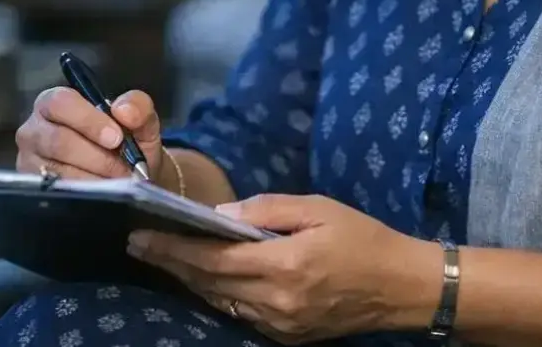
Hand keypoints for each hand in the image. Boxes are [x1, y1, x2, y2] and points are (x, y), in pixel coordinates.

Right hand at [15, 86, 163, 182]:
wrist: (130, 178)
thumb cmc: (127, 143)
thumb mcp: (139, 120)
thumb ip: (138, 107)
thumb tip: (124, 110)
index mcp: (54, 102)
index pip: (61, 103)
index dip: (88, 120)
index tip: (116, 138)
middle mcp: (33, 130)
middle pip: (58, 140)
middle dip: (97, 157)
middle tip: (123, 169)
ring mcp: (28, 162)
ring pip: (58, 171)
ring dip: (93, 179)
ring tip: (118, 182)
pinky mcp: (32, 189)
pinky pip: (56, 193)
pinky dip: (84, 195)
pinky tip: (102, 194)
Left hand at [126, 194, 441, 342]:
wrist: (401, 287)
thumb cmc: (362, 237)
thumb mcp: (318, 208)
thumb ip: (268, 210)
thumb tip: (221, 215)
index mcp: (282, 266)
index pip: (213, 258)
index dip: (173, 248)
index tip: (142, 235)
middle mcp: (274, 302)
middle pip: (208, 283)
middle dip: (172, 264)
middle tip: (139, 244)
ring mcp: (279, 325)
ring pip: (220, 302)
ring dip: (190, 281)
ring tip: (165, 259)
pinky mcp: (286, 336)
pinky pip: (240, 314)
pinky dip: (218, 295)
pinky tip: (205, 280)